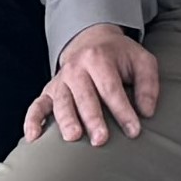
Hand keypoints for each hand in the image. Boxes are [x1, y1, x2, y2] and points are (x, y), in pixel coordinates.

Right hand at [28, 24, 166, 144]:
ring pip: (61, 103)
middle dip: (92, 119)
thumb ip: (148, 85)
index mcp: (99, 59)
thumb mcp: (141, 61)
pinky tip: (33, 138)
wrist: (91, 40)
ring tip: (73, 137)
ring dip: (66, 120)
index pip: (111, 88)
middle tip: (101, 139)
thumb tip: (147, 112)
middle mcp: (76, 69)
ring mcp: (60, 81)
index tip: (133, 130)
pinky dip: (32, 121)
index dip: (122, 111)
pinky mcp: (49, 91)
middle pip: (84, 96)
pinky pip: (37, 106)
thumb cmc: (119, 56)